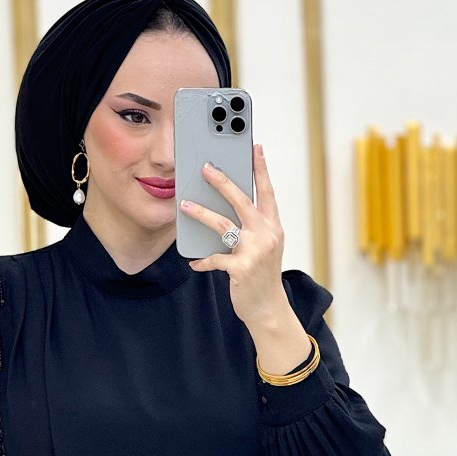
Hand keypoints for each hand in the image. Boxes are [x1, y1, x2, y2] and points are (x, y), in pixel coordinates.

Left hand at [180, 143, 287, 327]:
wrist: (268, 308)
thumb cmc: (262, 275)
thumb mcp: (263, 247)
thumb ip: (251, 227)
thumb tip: (224, 207)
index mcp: (273, 226)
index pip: (267, 191)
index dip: (261, 169)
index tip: (255, 147)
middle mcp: (266, 234)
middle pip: (241, 200)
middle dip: (222, 182)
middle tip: (206, 168)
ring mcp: (254, 251)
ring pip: (222, 224)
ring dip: (200, 213)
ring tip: (184, 205)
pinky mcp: (241, 268)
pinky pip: (215, 258)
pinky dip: (202, 260)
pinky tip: (194, 262)